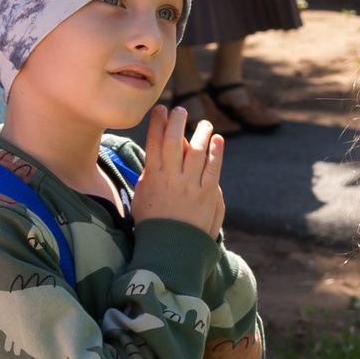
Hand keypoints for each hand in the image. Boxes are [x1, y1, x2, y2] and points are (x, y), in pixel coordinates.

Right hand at [130, 103, 225, 235]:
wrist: (169, 248)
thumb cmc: (152, 225)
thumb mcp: (140, 199)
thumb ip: (146, 178)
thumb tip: (151, 161)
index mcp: (152, 177)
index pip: (154, 143)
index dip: (157, 124)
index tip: (161, 110)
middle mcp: (171, 178)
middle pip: (174, 142)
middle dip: (177, 122)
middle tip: (181, 110)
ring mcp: (190, 185)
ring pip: (197, 152)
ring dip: (201, 133)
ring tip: (205, 123)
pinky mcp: (207, 195)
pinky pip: (213, 169)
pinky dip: (217, 153)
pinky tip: (219, 140)